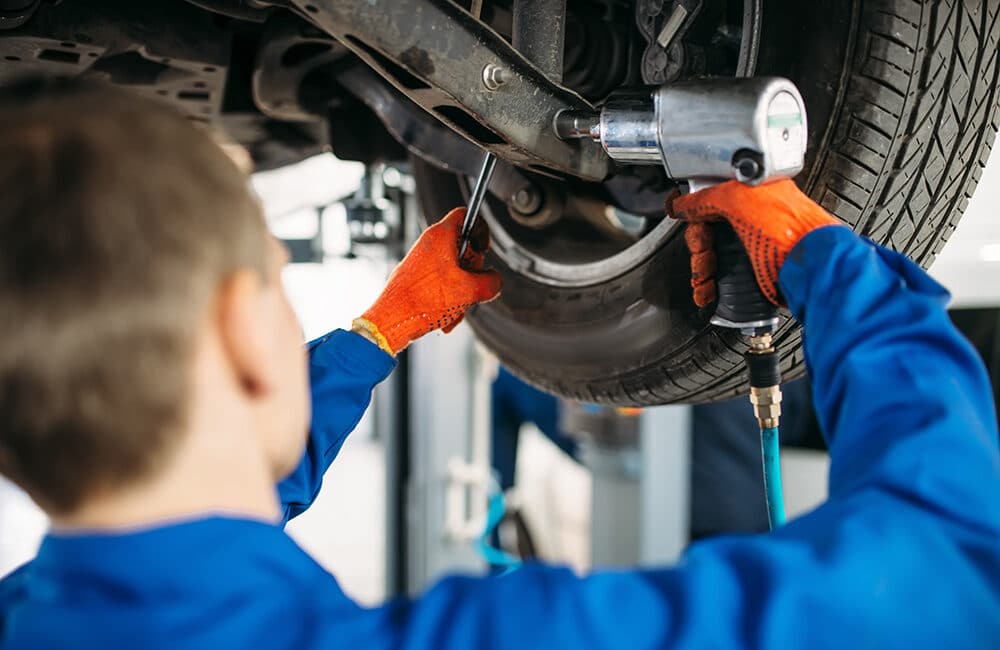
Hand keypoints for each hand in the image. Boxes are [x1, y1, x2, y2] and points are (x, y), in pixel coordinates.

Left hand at [353, 207, 501, 354]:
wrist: (393, 321)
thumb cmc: (421, 301)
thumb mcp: (470, 291)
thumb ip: (492, 282)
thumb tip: (494, 281)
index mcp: (440, 236)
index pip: (466, 215)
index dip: (481, 230)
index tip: (484, 249)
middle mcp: (428, 244)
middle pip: (463, 248)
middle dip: (472, 271)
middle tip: (471, 284)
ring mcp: (420, 261)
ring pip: (453, 270)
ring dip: (461, 291)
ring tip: (456, 307)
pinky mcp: (415, 277)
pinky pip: (441, 284)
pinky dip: (448, 299)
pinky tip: (446, 315)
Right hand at [669, 179, 842, 305]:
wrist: (812, 268)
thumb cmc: (791, 231)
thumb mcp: (739, 199)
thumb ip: (707, 197)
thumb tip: (683, 202)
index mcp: (755, 194)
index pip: (713, 197)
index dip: (694, 208)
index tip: (680, 216)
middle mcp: (756, 217)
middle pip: (710, 229)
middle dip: (698, 245)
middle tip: (702, 254)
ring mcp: (757, 244)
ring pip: (714, 255)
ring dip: (701, 269)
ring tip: (703, 279)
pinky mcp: (757, 269)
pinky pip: (724, 276)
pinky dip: (710, 285)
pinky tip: (706, 290)